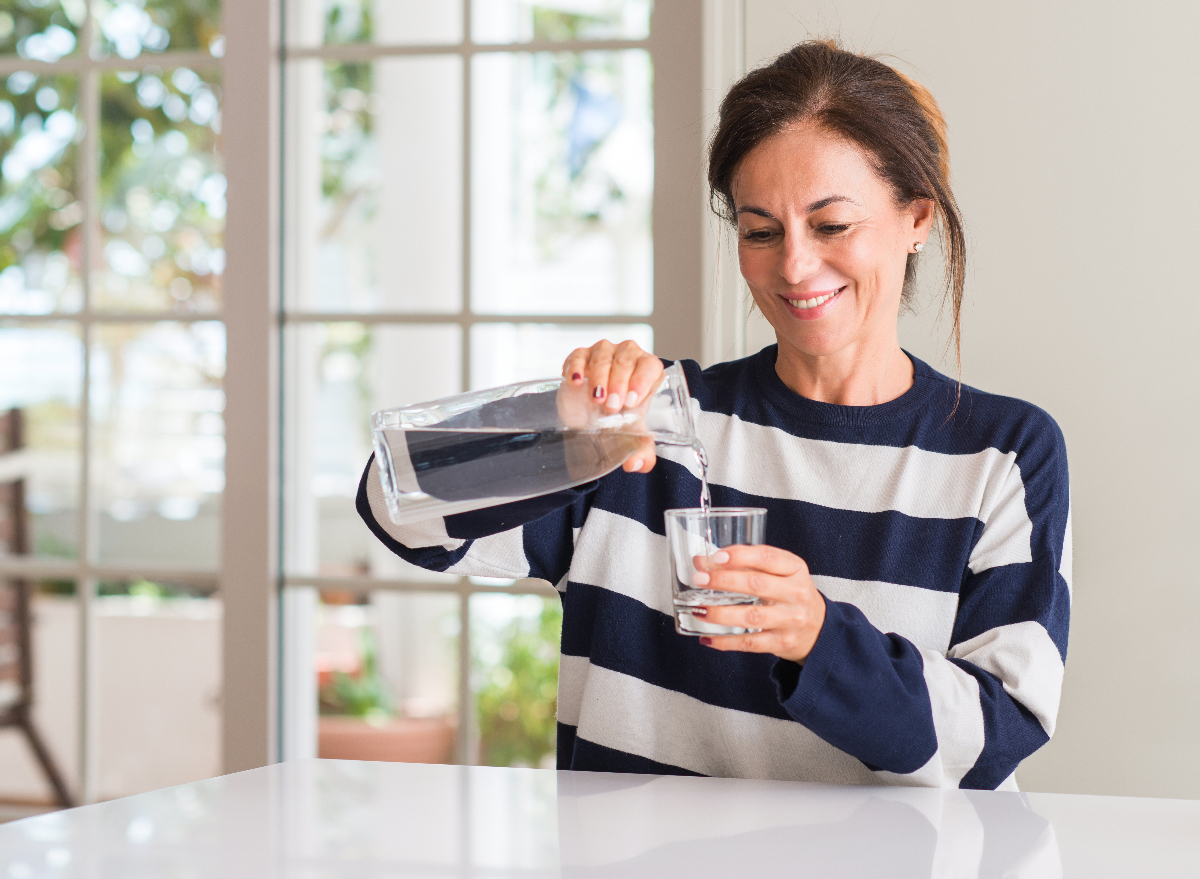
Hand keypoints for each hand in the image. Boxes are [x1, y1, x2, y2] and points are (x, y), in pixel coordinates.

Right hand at [561, 339, 664, 473]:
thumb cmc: (619, 418)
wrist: (591, 417)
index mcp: (647, 370)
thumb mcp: (632, 436)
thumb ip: (641, 452)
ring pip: (603, 355)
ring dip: (600, 377)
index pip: (650, 366)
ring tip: (597, 400)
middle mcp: (628, 357)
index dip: (642, 380)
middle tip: (612, 407)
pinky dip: (576, 367)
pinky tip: (576, 382)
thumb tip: (635, 463)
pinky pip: (579, 355)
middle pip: (626, 359)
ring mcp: (603, 353)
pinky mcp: (581, 356)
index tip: (632, 401)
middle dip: (619, 382)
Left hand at [692, 545, 825, 662]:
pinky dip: (726, 641)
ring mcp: (790, 620)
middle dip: (724, 581)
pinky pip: (750, 643)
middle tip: (699, 579)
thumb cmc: (791, 595)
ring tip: (699, 610)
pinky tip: (708, 637)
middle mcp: (796, 593)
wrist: (819, 629)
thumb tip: (702, 562)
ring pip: (751, 616)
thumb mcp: (780, 574)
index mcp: (795, 569)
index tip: (716, 557)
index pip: (767, 557)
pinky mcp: (782, 643)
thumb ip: (746, 565)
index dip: (740, 555)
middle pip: (757, 585)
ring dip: (720, 613)